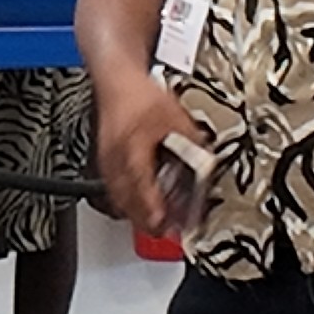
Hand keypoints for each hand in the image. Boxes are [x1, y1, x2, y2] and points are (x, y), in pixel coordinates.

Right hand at [93, 69, 209, 240]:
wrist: (117, 81)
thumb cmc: (140, 95)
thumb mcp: (176, 118)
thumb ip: (192, 144)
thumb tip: (207, 163)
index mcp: (133, 147)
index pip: (141, 185)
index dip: (153, 207)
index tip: (163, 224)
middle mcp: (116, 158)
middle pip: (127, 199)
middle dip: (147, 219)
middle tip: (167, 232)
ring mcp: (108, 161)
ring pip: (119, 197)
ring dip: (137, 213)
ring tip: (157, 225)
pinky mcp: (106, 161)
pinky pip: (114, 189)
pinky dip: (128, 201)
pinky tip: (141, 205)